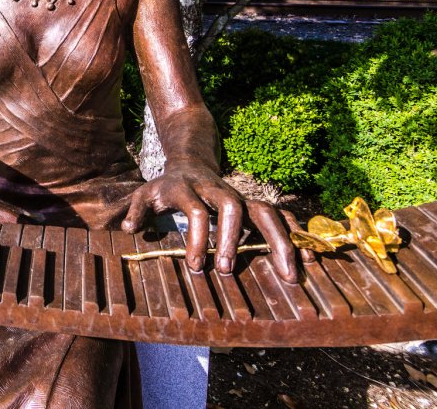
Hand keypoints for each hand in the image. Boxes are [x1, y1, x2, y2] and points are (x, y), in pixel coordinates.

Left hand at [120, 160, 299, 282]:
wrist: (190, 163)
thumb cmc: (165, 188)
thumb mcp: (144, 194)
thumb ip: (135, 210)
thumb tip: (128, 228)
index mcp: (188, 189)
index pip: (196, 211)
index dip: (196, 238)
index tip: (196, 266)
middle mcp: (218, 190)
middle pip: (233, 207)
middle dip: (234, 239)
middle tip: (228, 270)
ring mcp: (240, 196)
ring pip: (265, 212)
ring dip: (279, 241)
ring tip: (291, 274)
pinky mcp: (254, 204)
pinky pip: (281, 216)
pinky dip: (296, 234)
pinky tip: (308, 258)